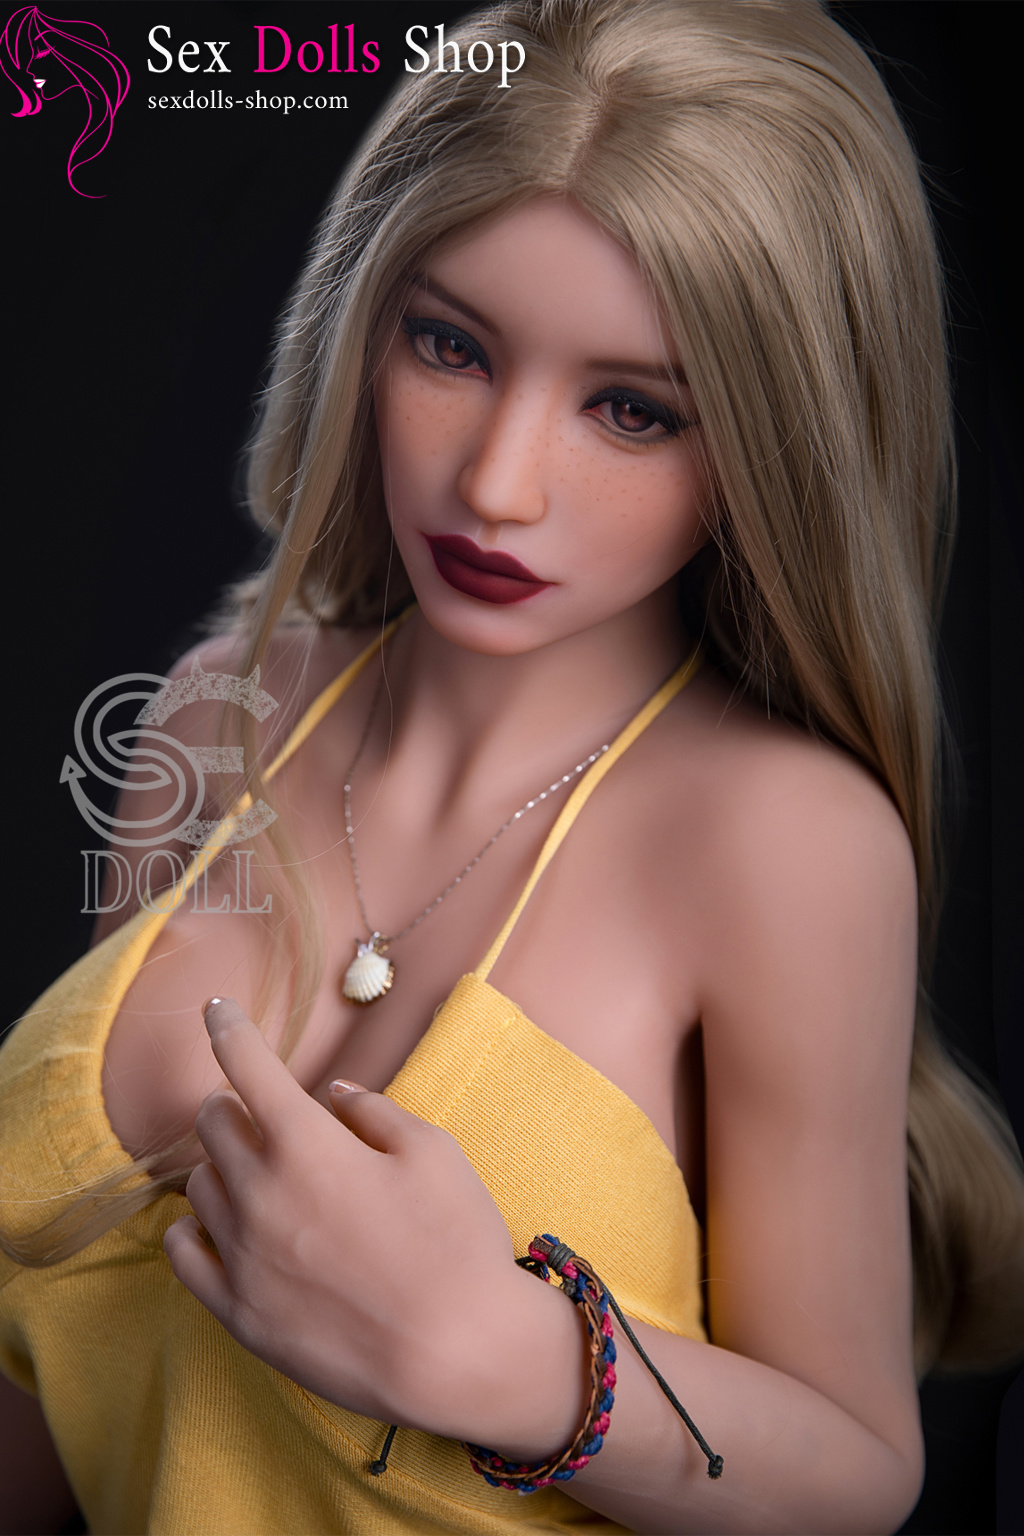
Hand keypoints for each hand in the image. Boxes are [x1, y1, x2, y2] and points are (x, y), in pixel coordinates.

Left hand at [162, 998, 580, 1446]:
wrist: (456, 1352)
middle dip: (232, 1102)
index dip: (229, 1028)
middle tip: (262, 1111)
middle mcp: (259, 1193)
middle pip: (212, 1124)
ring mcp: (242, 1256)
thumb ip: (374, 1112)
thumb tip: (336, 1095)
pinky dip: (193, 1227)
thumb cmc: (454, 1242)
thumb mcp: (433, 1152)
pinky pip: (183, 1253)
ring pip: (198, 1185)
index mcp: (306, 1143)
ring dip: (222, 1165)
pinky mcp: (238, 1312)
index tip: (218, 1008)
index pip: (247, 1067)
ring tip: (259, 1173)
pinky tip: (216, 1225)